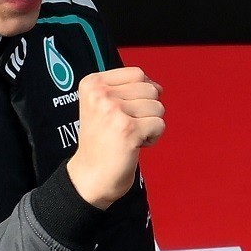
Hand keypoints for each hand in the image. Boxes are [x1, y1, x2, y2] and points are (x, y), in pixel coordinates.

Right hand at [66, 67, 164, 208]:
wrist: (90, 176)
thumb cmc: (100, 144)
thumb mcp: (103, 106)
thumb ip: (128, 90)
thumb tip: (158, 86)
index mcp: (93, 84)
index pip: (137, 73)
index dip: (142, 92)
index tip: (128, 110)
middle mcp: (101, 94)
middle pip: (150, 89)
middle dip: (146, 110)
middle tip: (126, 127)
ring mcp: (114, 111)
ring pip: (158, 107)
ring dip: (150, 124)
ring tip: (130, 136)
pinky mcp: (128, 129)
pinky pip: (159, 125)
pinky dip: (153, 137)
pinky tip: (135, 144)